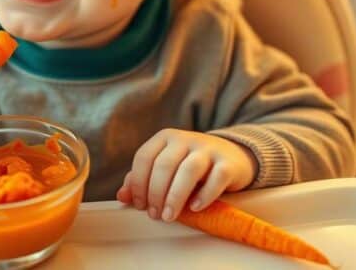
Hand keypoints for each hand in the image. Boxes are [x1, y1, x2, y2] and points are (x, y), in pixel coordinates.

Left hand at [117, 129, 256, 221]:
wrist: (232, 157)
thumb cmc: (191, 166)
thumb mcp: (166, 168)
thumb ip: (143, 179)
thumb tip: (122, 196)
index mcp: (165, 138)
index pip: (144, 157)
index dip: (138, 183)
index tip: (139, 205)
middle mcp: (185, 139)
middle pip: (164, 165)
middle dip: (155, 193)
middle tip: (155, 215)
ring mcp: (208, 149)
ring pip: (188, 170)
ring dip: (175, 196)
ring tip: (169, 216)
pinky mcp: (228, 163)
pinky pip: (216, 178)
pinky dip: (204, 195)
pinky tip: (194, 208)